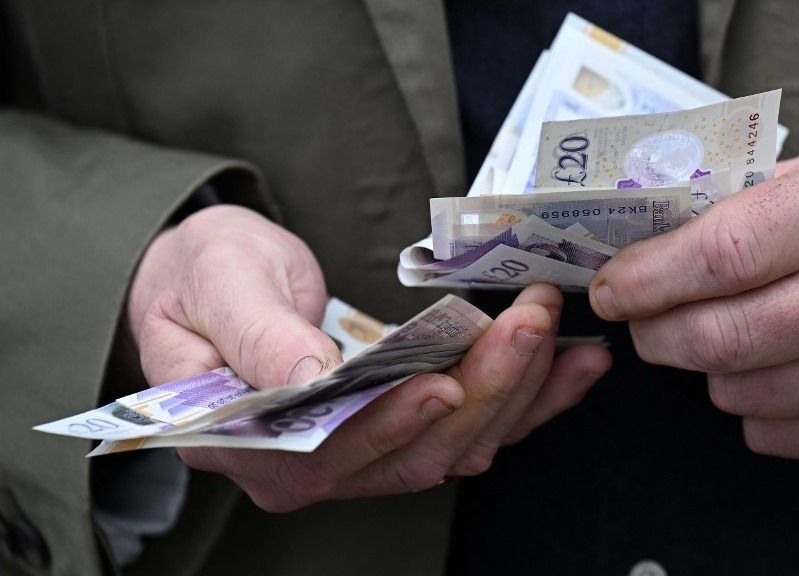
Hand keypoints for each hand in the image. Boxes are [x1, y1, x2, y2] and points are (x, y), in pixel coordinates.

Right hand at [129, 206, 610, 509]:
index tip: (446, 381)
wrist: (217, 280)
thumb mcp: (216, 285)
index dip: (390, 425)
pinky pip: (473, 426)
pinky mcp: (402, 428)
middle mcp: (311, 466)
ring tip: (558, 332)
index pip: (327, 452)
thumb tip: (307, 374)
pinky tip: (572, 366)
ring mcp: (362, 454)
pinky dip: (528, 399)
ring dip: (516, 391)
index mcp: (250, 444)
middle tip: (528, 321)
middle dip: (481, 388)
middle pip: (412, 453)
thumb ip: (256, 332)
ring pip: (455, 445)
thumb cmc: (202, 278)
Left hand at [589, 139, 798, 458]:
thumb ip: (730, 204)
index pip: (721, 255)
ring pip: (739, 392)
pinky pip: (775, 433)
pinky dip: (750, 406)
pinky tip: (768, 367)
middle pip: (722, 337)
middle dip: (655, 334)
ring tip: (719, 334)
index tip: (610, 288)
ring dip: (706, 369)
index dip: (647, 279)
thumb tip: (635, 243)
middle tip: (640, 321)